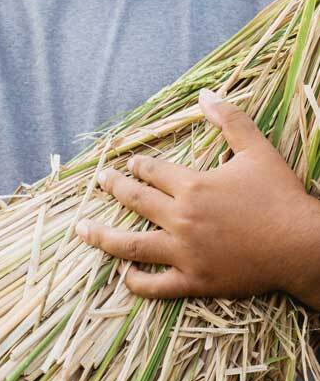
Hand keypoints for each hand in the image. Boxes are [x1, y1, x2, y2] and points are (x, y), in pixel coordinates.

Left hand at [75, 88, 315, 300]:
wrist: (303, 247)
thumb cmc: (280, 196)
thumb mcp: (256, 150)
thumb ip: (229, 120)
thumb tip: (205, 94)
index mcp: (192, 185)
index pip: (150, 171)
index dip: (136, 166)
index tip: (128, 164)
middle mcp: (181, 218)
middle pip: (134, 201)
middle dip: (113, 188)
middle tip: (100, 181)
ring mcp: (185, 252)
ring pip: (132, 244)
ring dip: (103, 237)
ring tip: (82, 230)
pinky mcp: (195, 280)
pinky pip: (158, 286)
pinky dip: (137, 282)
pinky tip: (124, 277)